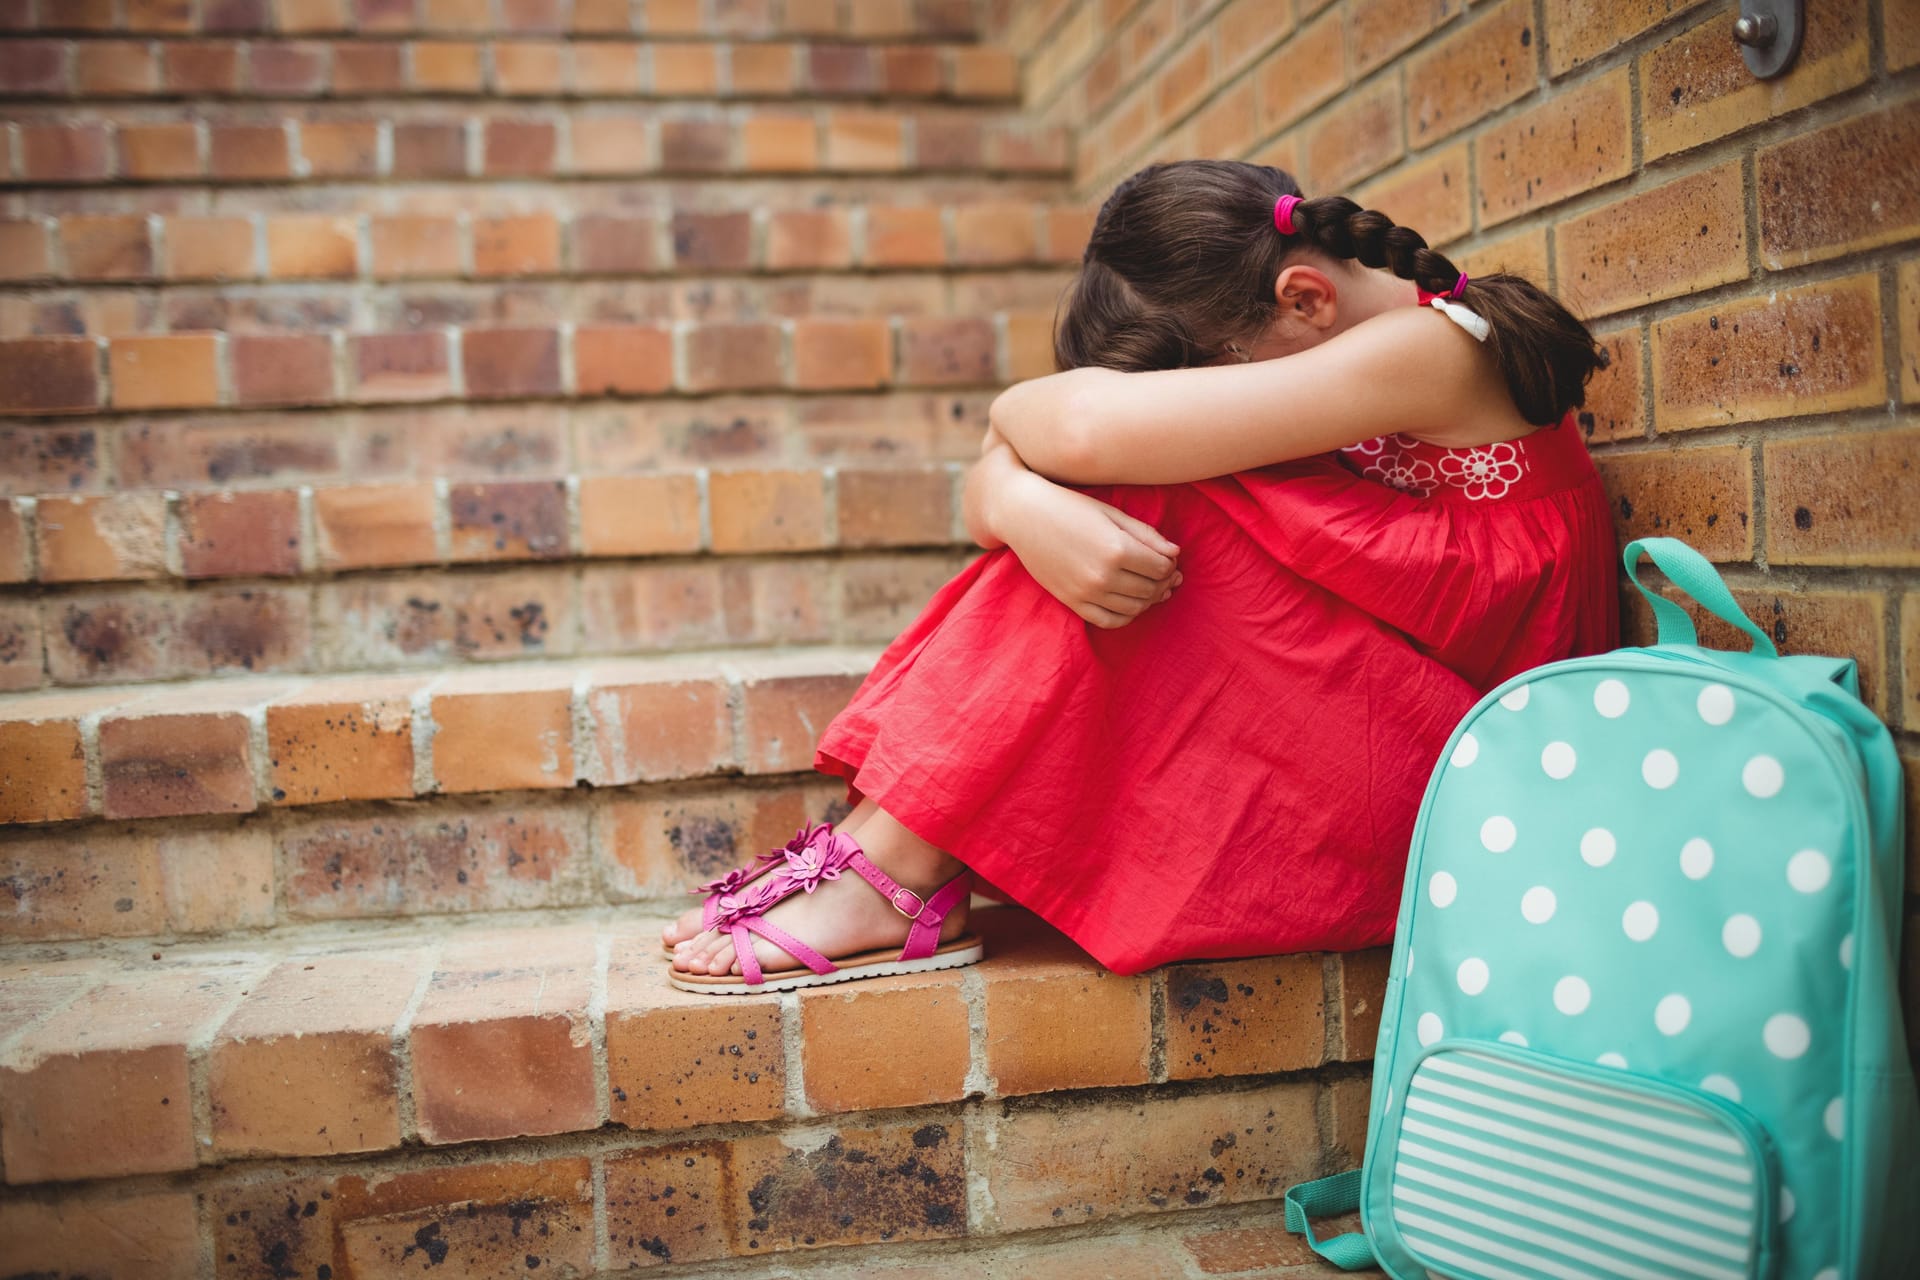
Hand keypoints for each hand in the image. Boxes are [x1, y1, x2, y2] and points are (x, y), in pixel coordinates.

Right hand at [999, 471, 1181, 628]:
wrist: (1023, 515)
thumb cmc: (1070, 507)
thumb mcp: (1112, 514)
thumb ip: (1146, 535)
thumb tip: (1175, 553)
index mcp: (1118, 549)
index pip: (1162, 568)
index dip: (1171, 564)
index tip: (1169, 558)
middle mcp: (1104, 576)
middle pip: (1152, 589)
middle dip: (1164, 581)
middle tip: (1166, 572)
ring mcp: (1087, 593)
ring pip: (1135, 607)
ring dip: (1150, 599)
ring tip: (1151, 586)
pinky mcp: (1073, 602)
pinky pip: (1110, 621)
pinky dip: (1127, 616)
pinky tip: (1131, 601)